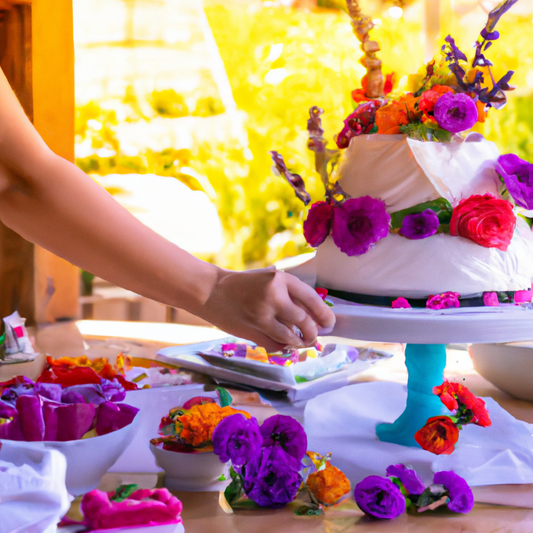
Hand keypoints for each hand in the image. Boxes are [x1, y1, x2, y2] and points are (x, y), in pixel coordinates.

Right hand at [200, 267, 335, 352]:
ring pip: (291, 337)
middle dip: (313, 332)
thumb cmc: (244, 285)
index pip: (312, 299)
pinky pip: (276, 345)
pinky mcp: (252, 331)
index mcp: (280, 279)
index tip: (330, 323)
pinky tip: (283, 342)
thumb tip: (315, 315)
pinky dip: (283, 346)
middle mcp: (273, 296)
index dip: (325, 315)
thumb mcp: (268, 279)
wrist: (211, 291)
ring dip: (299, 342)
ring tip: (301, 341)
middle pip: (304, 321)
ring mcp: (262, 315)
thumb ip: (289, 294)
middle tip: (315, 335)